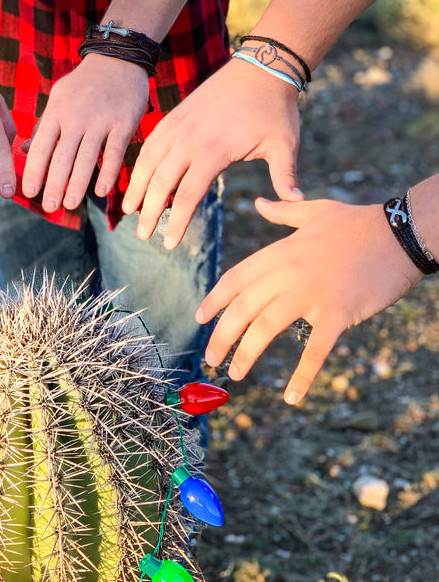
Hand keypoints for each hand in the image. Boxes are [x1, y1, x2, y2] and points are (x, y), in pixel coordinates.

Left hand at [21, 54, 148, 211]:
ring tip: (71, 204)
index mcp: (57, 111)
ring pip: (87, 157)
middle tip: (49, 207)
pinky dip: (108, 173)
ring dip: (78, 184)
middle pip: (62, 156)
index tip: (28, 192)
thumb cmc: (84, 84)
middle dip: (54, 184)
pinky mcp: (123, 123)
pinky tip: (101, 192)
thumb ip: (44, 126)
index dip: (34, 170)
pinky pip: (115, 152)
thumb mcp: (58, 98)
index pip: (41, 146)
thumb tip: (23, 151)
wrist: (118, 59)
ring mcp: (100, 120)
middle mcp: (76, 117)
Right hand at [122, 59, 302, 248]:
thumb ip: (285, 175)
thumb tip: (298, 203)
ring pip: (147, 163)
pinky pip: (150, 144)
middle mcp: (188, 141)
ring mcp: (177, 128)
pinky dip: (140, 164)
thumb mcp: (284, 144)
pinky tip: (136, 178)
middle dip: (149, 213)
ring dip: (135, 188)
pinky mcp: (173, 117)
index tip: (170, 244)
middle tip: (142, 235)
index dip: (176, 223)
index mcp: (213, 152)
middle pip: (160, 184)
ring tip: (127, 210)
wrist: (259, 68)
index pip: (187, 196)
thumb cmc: (274, 109)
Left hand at [197, 198, 422, 403]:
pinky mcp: (337, 314)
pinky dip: (302, 376)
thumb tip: (257, 202)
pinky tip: (291, 397)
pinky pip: (314, 350)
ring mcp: (311, 294)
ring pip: (266, 329)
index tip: (200, 319)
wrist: (399, 233)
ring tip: (234, 374)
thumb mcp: (314, 210)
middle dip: (221, 336)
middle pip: (242, 309)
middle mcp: (287, 274)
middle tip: (209, 358)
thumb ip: (281, 212)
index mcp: (278, 253)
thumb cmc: (357, 222)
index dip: (214, 301)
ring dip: (246, 354)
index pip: (235, 280)